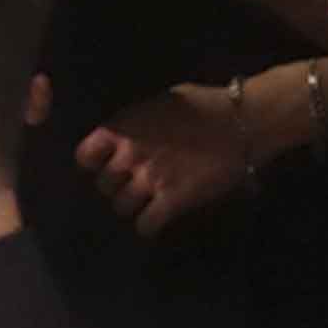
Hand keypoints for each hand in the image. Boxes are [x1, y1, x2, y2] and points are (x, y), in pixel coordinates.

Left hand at [74, 82, 263, 239]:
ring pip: (121, 207)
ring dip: (132, 207)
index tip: (104, 166)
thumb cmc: (206, 103)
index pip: (85, 155)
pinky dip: (148, 226)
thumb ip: (139, 120)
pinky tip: (157, 220)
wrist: (242, 122)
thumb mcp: (162, 102)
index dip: (94, 163)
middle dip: (115, 187)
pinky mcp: (172, 201)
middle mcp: (131, 154)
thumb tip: (128, 134)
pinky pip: (145, 225)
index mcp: (126, 126)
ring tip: (146, 204)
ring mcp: (150, 179)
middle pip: (103, 186)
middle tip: (131, 187)